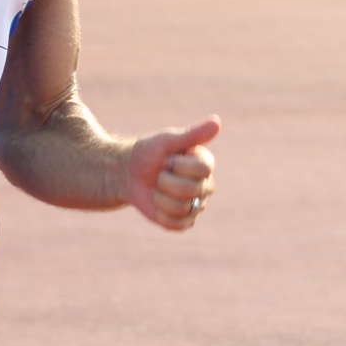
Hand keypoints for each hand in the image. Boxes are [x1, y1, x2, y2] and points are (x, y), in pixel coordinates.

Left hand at [124, 115, 219, 231]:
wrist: (128, 174)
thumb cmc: (149, 153)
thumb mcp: (167, 140)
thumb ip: (193, 134)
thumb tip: (217, 121)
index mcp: (205, 163)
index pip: (202, 170)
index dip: (178, 165)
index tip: (167, 159)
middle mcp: (205, 185)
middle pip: (191, 190)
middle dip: (165, 181)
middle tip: (159, 174)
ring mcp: (196, 204)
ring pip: (182, 208)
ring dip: (160, 198)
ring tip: (156, 189)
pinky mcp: (184, 221)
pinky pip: (177, 224)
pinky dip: (160, 214)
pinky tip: (156, 204)